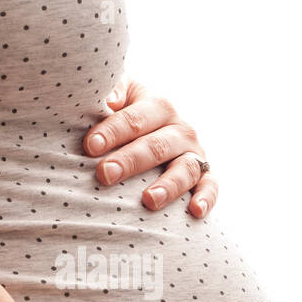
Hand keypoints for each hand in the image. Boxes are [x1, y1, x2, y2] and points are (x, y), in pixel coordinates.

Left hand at [83, 79, 217, 217]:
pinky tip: (196, 211)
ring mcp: (194, 154)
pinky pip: (210, 187)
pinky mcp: (205, 176)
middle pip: (157, 145)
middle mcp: (180, 129)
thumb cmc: (126, 116)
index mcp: (158, 106)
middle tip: (105, 174)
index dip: (113, 131)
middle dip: (131, 160)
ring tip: (149, 200)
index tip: (90, 145)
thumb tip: (108, 100)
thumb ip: (113, 90)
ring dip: (169, 185)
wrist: (152, 133)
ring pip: (185, 168)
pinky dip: (206, 198)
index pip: (135, 119)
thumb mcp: (122, 95)